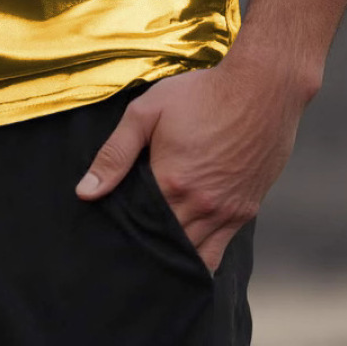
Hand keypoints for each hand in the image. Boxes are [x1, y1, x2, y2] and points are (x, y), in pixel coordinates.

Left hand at [74, 45, 315, 273]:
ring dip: (174, 257)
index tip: (113, 233)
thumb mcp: (147, 111)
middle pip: (166, 246)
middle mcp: (200, 206)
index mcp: (171, 183)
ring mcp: (226, 212)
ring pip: (194, 256)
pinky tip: (187, 252)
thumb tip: (85, 192)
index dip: (126, 231)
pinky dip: (202, 258)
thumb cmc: (202, 94)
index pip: (140, 227)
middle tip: (130, 248)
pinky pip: (219, 251)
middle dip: (148, 248)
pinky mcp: (246, 211)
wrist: (261, 88)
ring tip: (155, 252)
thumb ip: (115, 153)